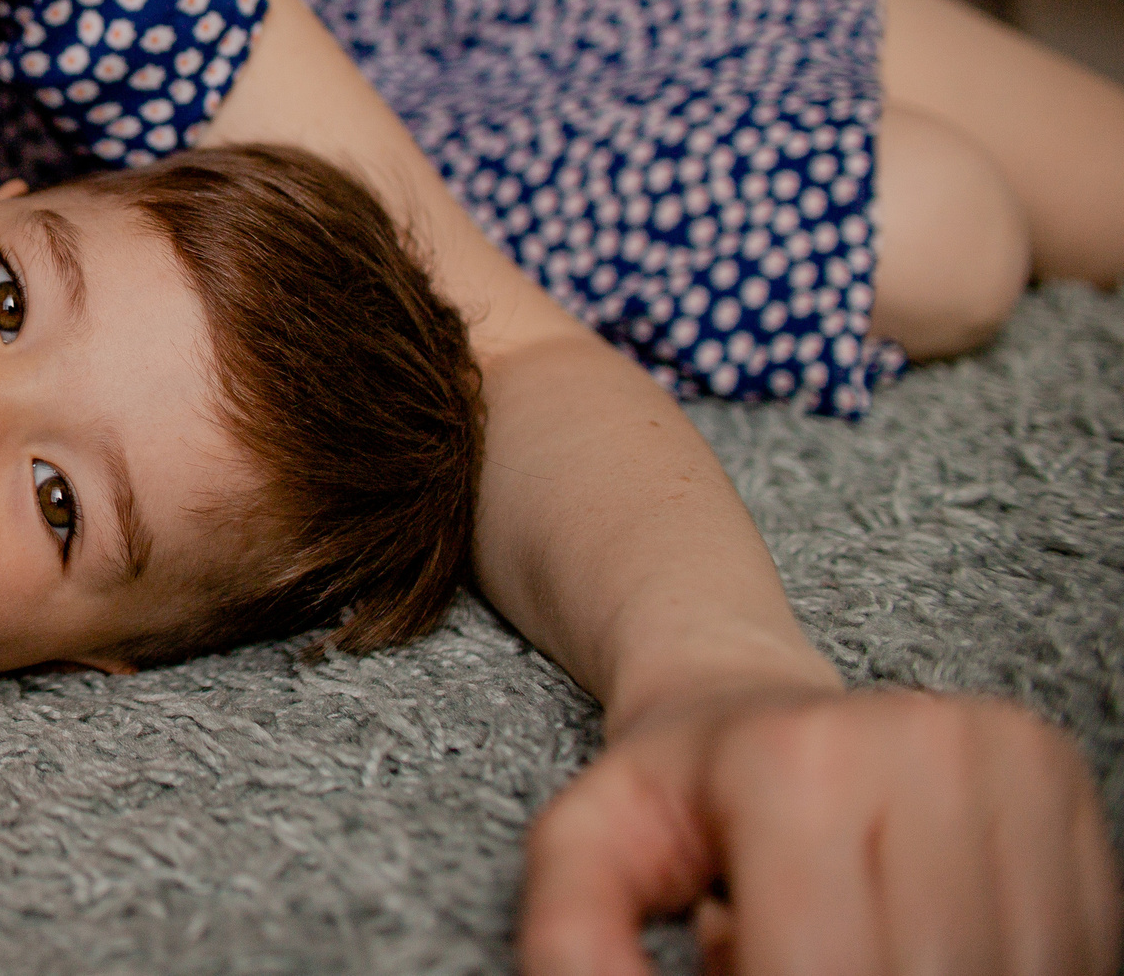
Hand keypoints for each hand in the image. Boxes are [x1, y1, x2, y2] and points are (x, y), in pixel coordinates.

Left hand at [518, 684, 1121, 974]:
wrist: (742, 693)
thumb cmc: (674, 790)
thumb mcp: (588, 850)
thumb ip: (574, 940)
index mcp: (796, 766)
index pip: (823, 974)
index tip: (741, 970)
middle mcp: (919, 747)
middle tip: (781, 945)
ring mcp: (1004, 759)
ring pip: (1007, 972)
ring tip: (834, 935)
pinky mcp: (1065, 782)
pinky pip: (1068, 945)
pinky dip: (991, 966)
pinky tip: (911, 931)